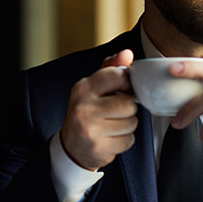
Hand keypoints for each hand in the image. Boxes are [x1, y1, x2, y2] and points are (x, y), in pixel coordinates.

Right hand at [60, 49, 137, 170]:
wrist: (71, 146)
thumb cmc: (88, 112)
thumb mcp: (94, 88)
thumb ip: (110, 69)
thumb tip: (127, 54)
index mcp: (83, 88)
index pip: (116, 75)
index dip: (127, 83)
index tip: (124, 89)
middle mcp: (83, 107)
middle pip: (128, 103)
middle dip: (128, 109)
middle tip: (116, 112)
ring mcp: (89, 128)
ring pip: (131, 123)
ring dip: (127, 125)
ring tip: (112, 126)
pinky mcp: (98, 147)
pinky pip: (128, 140)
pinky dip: (124, 140)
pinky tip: (111, 138)